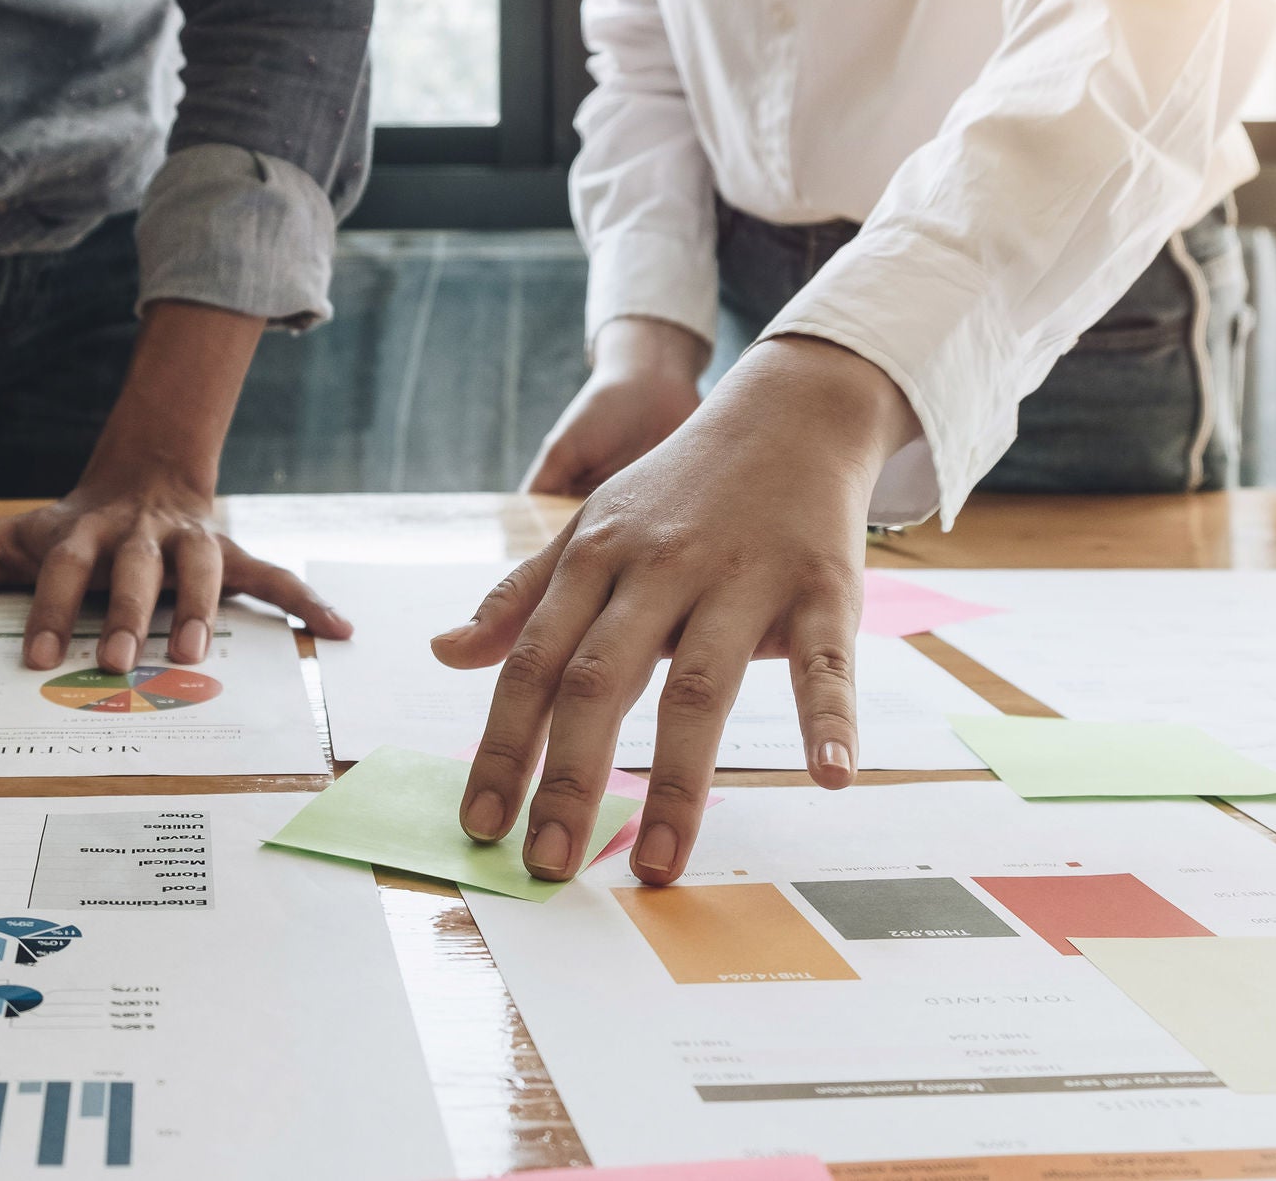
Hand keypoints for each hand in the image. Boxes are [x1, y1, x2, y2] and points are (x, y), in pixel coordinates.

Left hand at [0, 471, 351, 671]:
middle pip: (135, 568)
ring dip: (201, 608)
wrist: (144, 473)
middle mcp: (141, 535)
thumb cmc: (72, 526)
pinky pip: (275, 576)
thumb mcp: (10, 537)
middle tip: (113, 659)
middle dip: (126, 612)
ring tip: (194, 653)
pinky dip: (308, 601)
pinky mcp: (232, 554)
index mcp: (85, 532)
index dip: (48, 607)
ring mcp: (191, 542)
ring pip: (201, 569)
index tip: (33, 657)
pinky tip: (338, 630)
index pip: (62, 567)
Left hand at [434, 335, 919, 885]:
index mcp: (594, 560)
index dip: (502, 746)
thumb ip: (521, 597)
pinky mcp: (821, 584)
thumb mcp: (590, 529)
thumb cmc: (678, 489)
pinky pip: (826, 659)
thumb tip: (446, 654)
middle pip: (600, 682)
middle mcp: (658, 569)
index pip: (533, 665)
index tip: (479, 823)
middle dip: (568, 779)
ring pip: (700, 686)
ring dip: (676, 783)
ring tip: (656, 864)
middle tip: (548, 865)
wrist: (790, 410)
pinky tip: (829, 777)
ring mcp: (741, 576)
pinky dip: (829, 717)